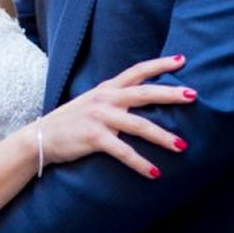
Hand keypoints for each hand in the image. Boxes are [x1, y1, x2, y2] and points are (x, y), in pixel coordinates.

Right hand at [40, 54, 195, 177]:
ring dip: (163, 136)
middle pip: (144, 93)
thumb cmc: (70, 123)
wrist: (39, 139)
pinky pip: (122, 151)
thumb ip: (115, 100)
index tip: (182, 59)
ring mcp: (99, 117)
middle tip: (194, 96)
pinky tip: (155, 173)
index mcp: (107, 88)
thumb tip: (142, 102)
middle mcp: (105, 98)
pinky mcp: (93, 137)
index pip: (137, 71)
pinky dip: (140, 163)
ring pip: (138, 124)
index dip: (160, 64)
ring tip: (183, 146)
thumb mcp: (93, 104)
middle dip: (170, 94)